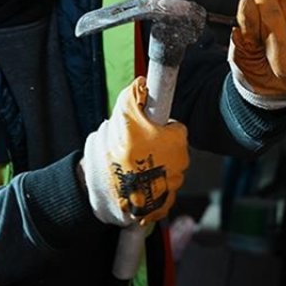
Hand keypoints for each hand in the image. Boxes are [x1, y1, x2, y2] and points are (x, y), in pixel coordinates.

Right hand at [80, 77, 188, 227]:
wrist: (105, 194)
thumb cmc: (114, 154)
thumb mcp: (122, 119)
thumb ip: (133, 97)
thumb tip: (141, 83)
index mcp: (176, 140)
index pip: (176, 128)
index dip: (160, 127)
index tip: (148, 130)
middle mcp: (180, 163)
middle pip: (173, 149)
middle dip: (157, 147)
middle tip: (134, 149)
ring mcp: (173, 184)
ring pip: (168, 169)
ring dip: (153, 167)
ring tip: (131, 169)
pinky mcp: (165, 203)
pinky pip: (162, 190)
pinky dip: (151, 188)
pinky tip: (136, 185)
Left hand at [229, 0, 285, 108]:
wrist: (277, 83)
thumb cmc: (257, 65)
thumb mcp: (242, 55)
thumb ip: (242, 34)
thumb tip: (244, 8)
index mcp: (260, 6)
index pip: (266, 11)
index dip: (268, 35)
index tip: (263, 49)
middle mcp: (284, 1)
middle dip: (285, 52)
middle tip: (280, 70)